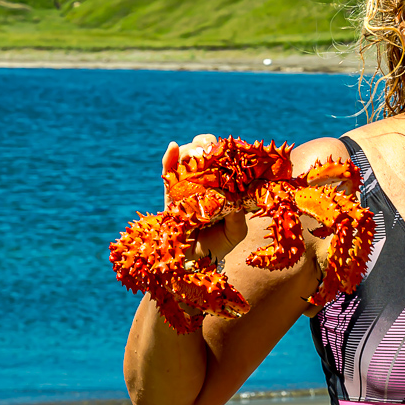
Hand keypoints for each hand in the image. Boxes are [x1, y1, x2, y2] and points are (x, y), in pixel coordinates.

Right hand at [162, 134, 248, 265]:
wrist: (193, 261)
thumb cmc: (218, 244)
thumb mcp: (235, 233)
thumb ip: (238, 221)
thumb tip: (235, 207)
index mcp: (221, 185)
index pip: (222, 160)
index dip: (224, 149)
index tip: (228, 148)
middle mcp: (203, 181)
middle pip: (201, 152)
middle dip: (206, 144)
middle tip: (210, 148)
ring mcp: (185, 185)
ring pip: (185, 157)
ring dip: (190, 149)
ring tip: (196, 152)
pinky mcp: (168, 193)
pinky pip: (167, 172)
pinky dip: (169, 158)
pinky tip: (172, 147)